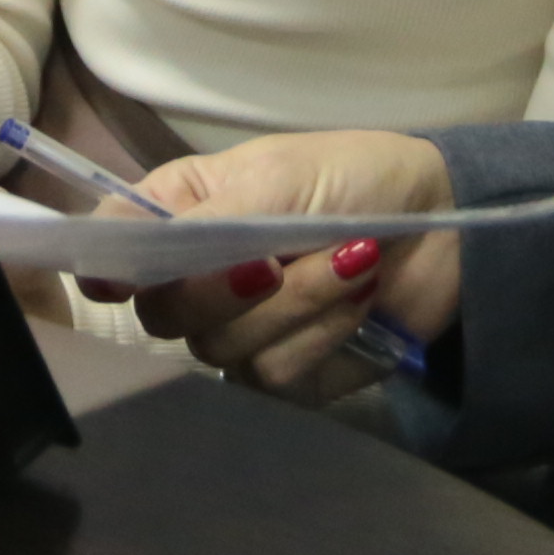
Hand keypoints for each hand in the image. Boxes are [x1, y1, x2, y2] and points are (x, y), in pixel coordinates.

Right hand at [123, 130, 458, 401]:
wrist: (445, 224)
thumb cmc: (355, 178)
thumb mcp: (279, 177)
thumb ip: (202, 222)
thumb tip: (111, 270)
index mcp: (183, 215)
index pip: (113, 247)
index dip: (108, 267)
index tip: (122, 281)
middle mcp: (198, 279)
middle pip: (162, 316)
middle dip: (223, 292)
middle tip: (276, 260)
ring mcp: (241, 333)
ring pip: (225, 351)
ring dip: (300, 305)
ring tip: (355, 260)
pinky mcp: (289, 375)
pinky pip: (279, 377)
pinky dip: (326, 333)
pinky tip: (364, 299)